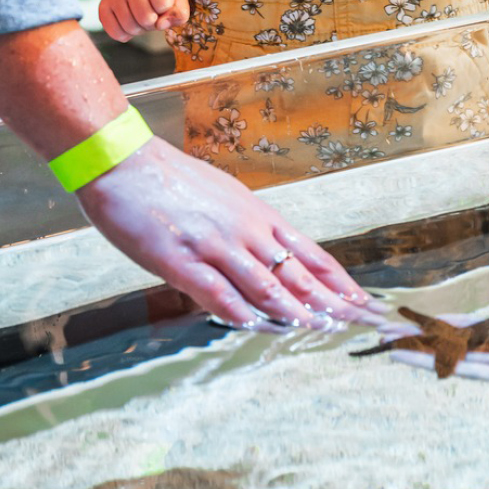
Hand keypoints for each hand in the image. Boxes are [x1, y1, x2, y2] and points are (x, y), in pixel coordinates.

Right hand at [75, 137, 380, 329]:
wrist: (123, 160)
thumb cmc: (170, 180)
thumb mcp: (223, 199)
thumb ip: (248, 229)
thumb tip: (273, 257)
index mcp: (256, 215)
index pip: (310, 253)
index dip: (339, 281)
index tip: (365, 302)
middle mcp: (243, 230)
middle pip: (296, 272)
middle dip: (331, 301)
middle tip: (364, 322)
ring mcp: (213, 244)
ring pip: (263, 283)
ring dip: (294, 309)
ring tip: (322, 328)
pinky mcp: (179, 259)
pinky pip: (215, 290)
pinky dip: (238, 311)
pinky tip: (257, 326)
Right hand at [99, 0, 189, 41]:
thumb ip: (179, 11)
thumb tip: (161, 25)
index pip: (163, 3)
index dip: (167, 8)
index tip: (163, 1)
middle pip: (146, 18)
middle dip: (154, 22)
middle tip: (152, 12)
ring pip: (131, 28)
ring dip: (141, 29)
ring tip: (141, 16)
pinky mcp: (103, 7)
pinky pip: (116, 34)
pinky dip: (127, 34)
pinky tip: (130, 21)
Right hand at [391, 284, 488, 389]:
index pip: (481, 332)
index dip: (450, 328)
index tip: (424, 322)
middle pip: (461, 348)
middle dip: (424, 343)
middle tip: (386, 336)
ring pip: (462, 362)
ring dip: (425, 356)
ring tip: (389, 350)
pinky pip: (483, 371)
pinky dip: (455, 367)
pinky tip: (431, 364)